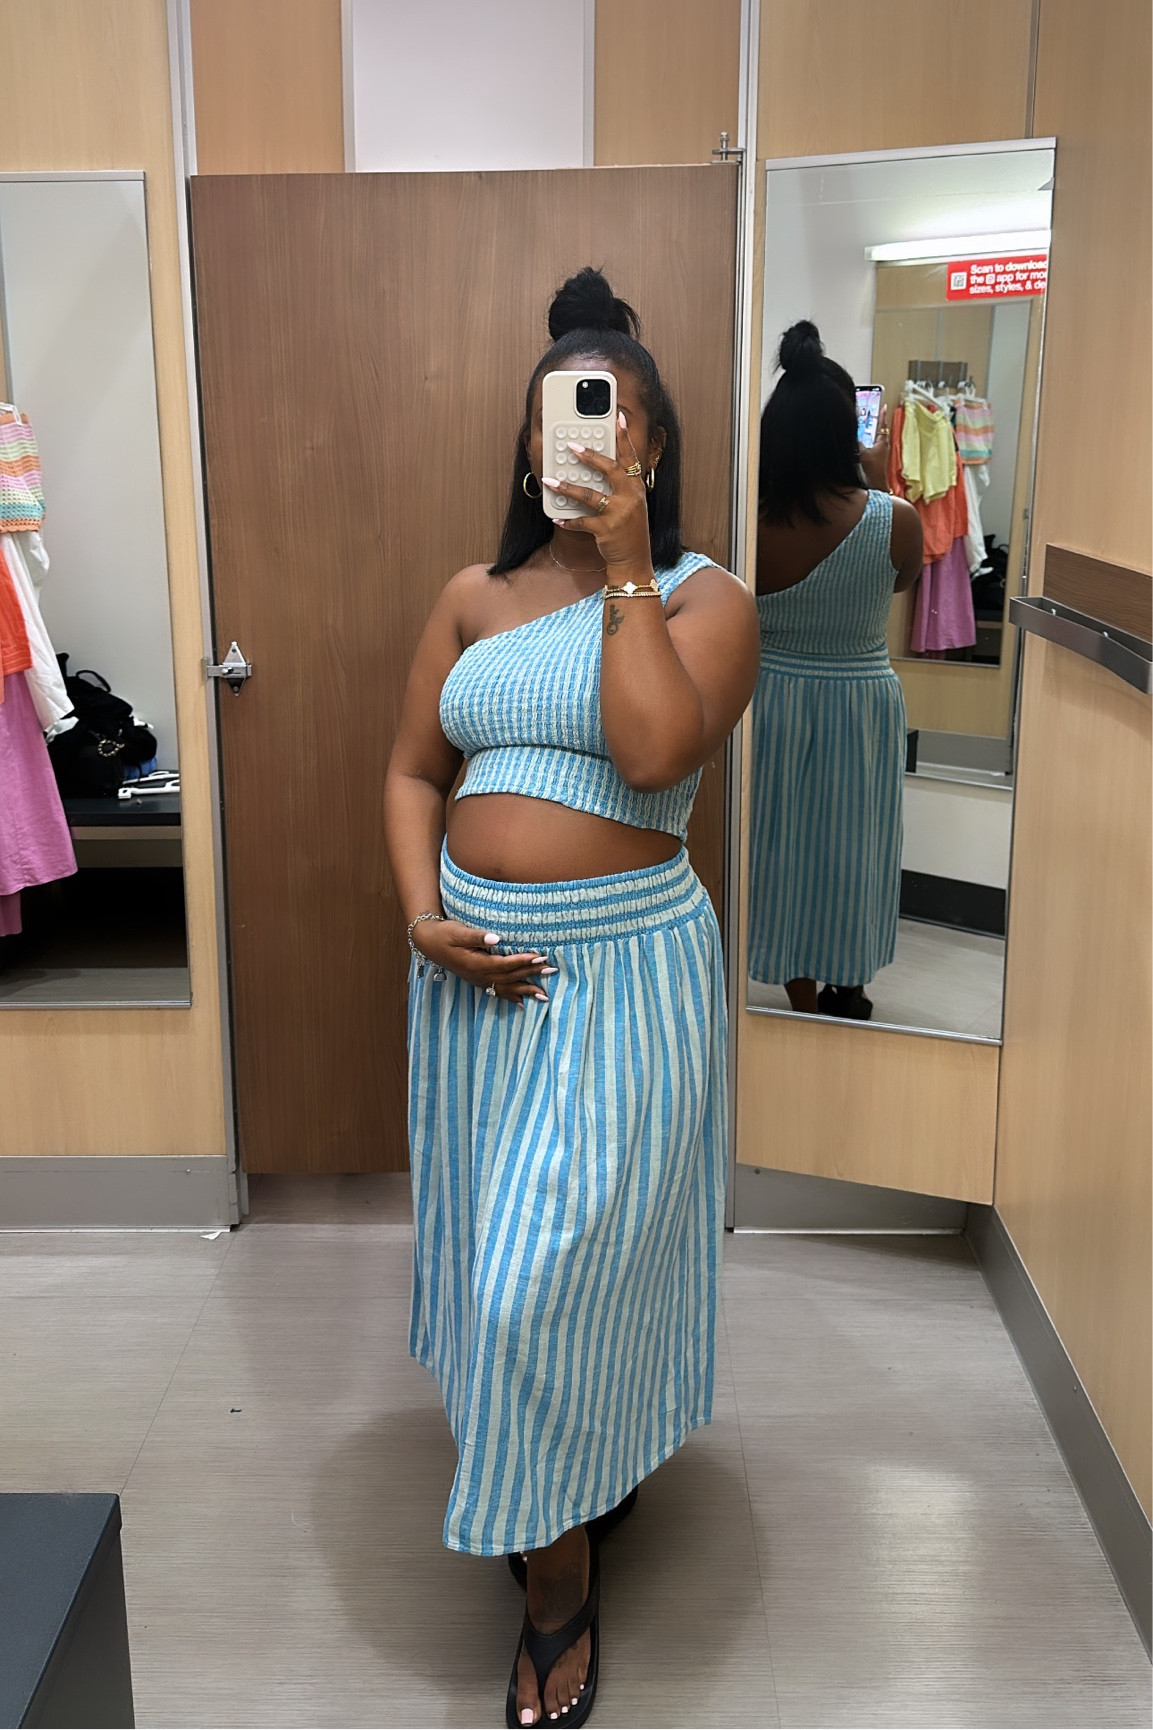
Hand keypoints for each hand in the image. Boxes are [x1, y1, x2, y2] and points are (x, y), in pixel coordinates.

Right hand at [413, 918, 554, 1006]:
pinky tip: (523, 1003)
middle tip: (551, 970)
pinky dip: (511, 997)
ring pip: (506, 988)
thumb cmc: (444, 934)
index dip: (523, 961)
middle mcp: (479, 975)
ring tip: (544, 994)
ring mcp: (478, 980)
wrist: (429, 943)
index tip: (540, 957)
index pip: (504, 964)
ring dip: (526, 990)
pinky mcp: (478, 980)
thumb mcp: (458, 931)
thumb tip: (496, 938)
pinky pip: (497, 992)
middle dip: (531, 974)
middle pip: (509, 977)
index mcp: (476, 963)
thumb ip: (477, 936)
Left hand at [542, 413, 653, 573]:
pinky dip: (568, 521)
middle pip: (609, 469)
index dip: (624, 437)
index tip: (618, 418)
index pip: (630, 457)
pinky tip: (558, 519)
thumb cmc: (631, 532)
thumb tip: (596, 470)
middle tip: (572, 446)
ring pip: (589, 495)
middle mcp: (630, 497)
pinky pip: (582, 521)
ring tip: (550, 480)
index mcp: (636, 488)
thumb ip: (620, 488)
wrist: (635, 561)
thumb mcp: (633, 506)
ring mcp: (618, 513)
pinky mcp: (606, 529)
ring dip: (567, 487)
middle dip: (589, 456)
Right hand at [859, 405, 890, 490]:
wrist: (876, 482)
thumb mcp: (863, 453)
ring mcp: (882, 452)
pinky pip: (875, 445)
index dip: (882, 415)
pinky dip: (870, 442)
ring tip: (869, 427)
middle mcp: (884, 445)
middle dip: (877, 423)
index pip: (882, 425)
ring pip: (877, 438)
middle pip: (881, 431)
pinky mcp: (879, 457)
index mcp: (882, 441)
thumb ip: (858, 443)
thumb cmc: (873, 467)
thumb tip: (853, 436)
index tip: (884, 407)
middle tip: (875, 415)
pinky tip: (864, 443)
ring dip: (873, 433)